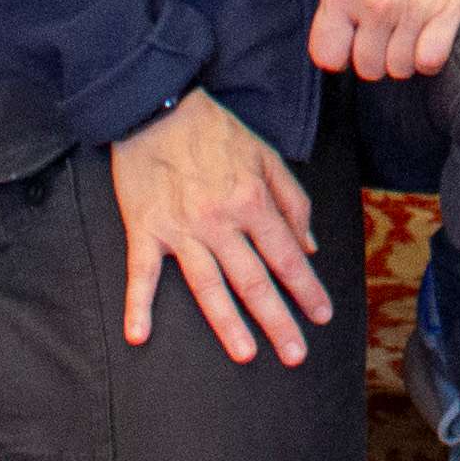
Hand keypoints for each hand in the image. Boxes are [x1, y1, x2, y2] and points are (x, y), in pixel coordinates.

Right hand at [106, 90, 329, 365]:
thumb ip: (292, 201)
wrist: (158, 106)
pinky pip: (142, 273)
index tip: (321, 316)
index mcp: (252, 201)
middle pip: (254, 280)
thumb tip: (309, 246)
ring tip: (245, 354)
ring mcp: (181, 229)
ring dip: (227, 324)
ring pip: (208, 285)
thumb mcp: (266, 155)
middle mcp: (220, 221)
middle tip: (296, 354)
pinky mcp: (145, 229)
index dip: (307, 289)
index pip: (287, 256)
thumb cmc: (215, 131)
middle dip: (278, 320)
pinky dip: (137, 305)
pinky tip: (138, 335)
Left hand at [308, 0, 459, 81]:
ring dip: (406, 56)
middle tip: (389, 32)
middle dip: (378, 55)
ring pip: (400, 69)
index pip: (327, 55)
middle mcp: (374, 2)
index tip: (354, 43)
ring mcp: (410, 9)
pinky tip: (430, 35)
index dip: (342, 53)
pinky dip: (430, 55)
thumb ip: (338, 0)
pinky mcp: (446, 11)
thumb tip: (336, 41)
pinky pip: (429, 61)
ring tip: (411, 29)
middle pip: (368, 68)